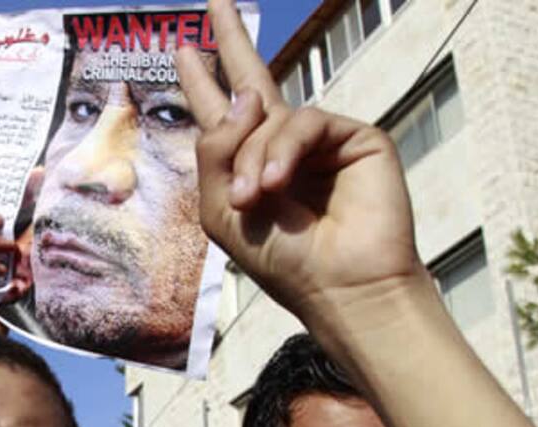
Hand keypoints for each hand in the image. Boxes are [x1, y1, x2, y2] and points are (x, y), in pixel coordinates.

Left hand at [176, 0, 425, 327]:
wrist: (337, 286)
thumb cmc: (281, 260)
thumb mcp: (220, 211)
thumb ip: (216, 152)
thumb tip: (246, 95)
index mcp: (247, 167)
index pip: (221, 114)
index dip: (203, 81)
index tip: (183, 47)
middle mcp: (282, 147)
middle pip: (253, 80)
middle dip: (230, 42)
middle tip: (215, 1)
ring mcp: (320, 140)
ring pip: (267, 118)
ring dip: (252, 159)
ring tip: (252, 198)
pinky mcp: (354, 137)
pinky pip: (303, 123)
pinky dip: (282, 152)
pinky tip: (276, 184)